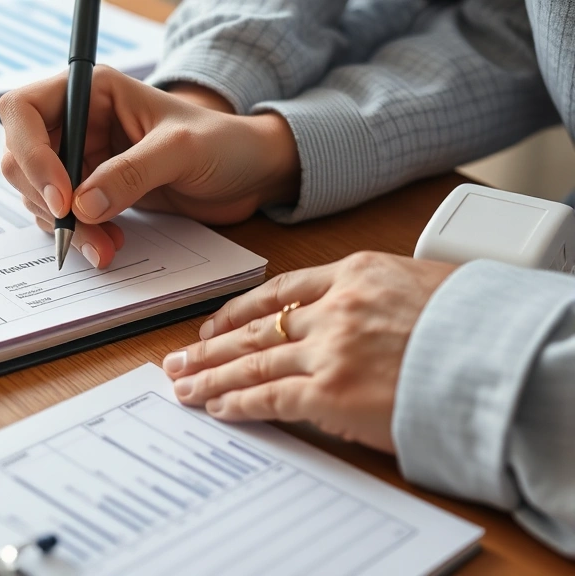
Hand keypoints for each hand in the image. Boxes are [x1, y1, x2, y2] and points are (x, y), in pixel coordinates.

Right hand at [0, 66, 299, 267]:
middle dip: (46, 200)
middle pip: (22, 159)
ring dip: (65, 227)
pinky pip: (64, 218)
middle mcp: (79, 123)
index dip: (31, 154)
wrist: (249, 174)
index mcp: (92, 92)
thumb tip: (82, 205)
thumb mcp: (183, 150)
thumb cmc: (224, 143)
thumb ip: (132, 173)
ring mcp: (82, 160)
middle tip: (81, 231)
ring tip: (106, 246)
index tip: (61, 197)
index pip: (23, 111)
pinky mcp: (92, 193)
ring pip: (40, 196)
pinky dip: (79, 237)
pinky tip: (111, 244)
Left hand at [161, 252, 457, 452]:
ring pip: (251, 360)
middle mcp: (335, 307)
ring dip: (211, 376)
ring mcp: (330, 349)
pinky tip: (217, 406)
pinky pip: (270, 396)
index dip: (239, 310)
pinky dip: (239, 402)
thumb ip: (379, 295)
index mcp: (356, 273)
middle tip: (177, 356)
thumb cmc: (475, 323)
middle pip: (254, 327)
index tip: (215, 322)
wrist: (501, 357)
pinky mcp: (330, 391)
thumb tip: (358, 317)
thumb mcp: (423, 284)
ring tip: (181, 384)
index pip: (279, 291)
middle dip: (210, 345)